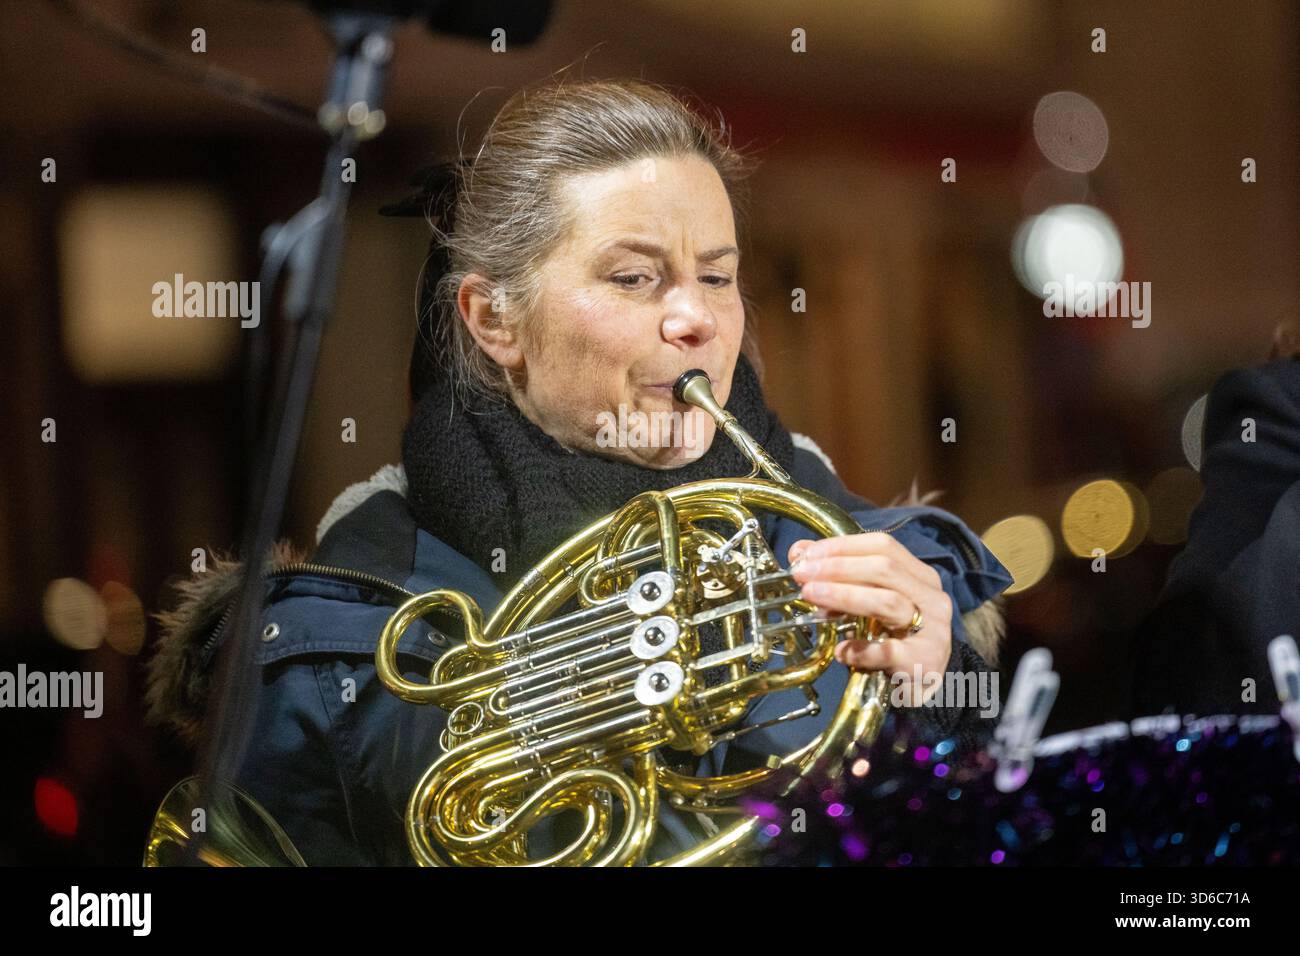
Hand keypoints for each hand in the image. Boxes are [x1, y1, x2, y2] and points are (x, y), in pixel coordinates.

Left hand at [788, 533, 954, 703]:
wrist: (928, 683)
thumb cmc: (896, 637)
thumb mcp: (871, 601)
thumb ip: (841, 576)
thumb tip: (800, 552)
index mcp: (920, 576)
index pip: (883, 546)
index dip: (843, 546)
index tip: (807, 555)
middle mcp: (931, 598)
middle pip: (884, 568)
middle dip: (837, 568)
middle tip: (803, 575)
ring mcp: (931, 630)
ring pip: (887, 602)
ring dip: (844, 595)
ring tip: (812, 596)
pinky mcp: (923, 662)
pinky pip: (888, 651)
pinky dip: (860, 649)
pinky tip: (841, 650)